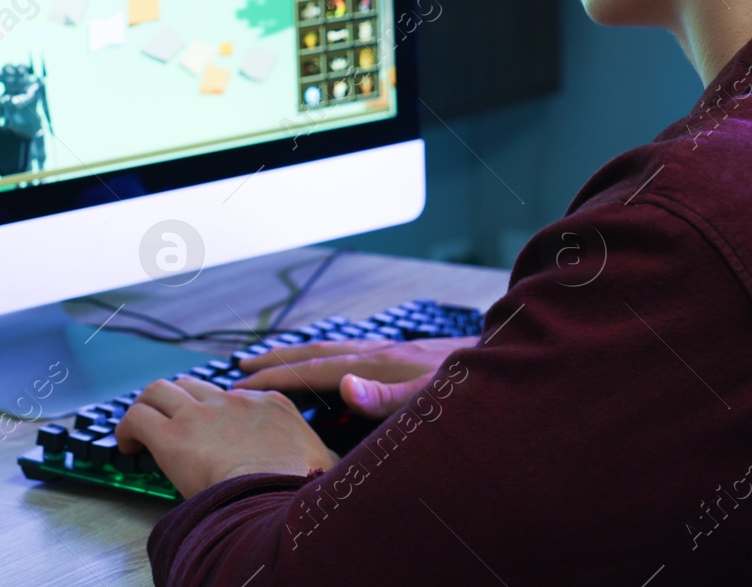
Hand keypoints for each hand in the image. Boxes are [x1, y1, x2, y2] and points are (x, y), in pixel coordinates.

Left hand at [115, 378, 338, 496]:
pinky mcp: (173, 435)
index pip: (235, 396)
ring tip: (141, 431)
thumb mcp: (324, 462)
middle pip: (192, 385)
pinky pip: (137, 417)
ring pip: (160, 390)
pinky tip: (127, 446)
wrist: (279, 496)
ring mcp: (202, 414)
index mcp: (271, 405)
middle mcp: (234, 401)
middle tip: (168, 424)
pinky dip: (127, 428)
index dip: (216, 411)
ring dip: (148, 408)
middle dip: (176, 401)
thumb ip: (320, 456)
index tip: (209, 428)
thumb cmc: (302, 487)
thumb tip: (328, 466)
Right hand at [234, 336, 476, 418]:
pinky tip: (338, 380)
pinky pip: (356, 358)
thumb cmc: (471, 387)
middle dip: (278, 360)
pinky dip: (333, 365)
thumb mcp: (430, 398)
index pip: (313, 369)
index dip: (276, 377)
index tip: (241, 384)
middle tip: (241, 367)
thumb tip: (343, 387)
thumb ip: (387, 397)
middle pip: (317, 353)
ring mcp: (393, 354)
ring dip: (302, 359)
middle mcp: (379, 354)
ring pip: (335, 353)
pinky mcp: (408, 360)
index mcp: (377, 364)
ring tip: (277, 367)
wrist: (511, 356)